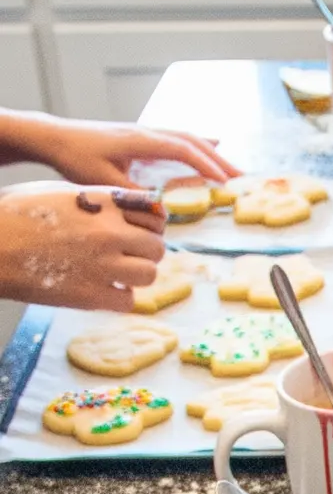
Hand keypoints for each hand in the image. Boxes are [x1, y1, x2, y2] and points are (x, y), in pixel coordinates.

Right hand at [0, 184, 167, 312]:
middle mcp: (109, 231)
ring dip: (136, 276)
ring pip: (149, 273)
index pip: (154, 213)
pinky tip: (103, 290)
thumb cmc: (15, 214)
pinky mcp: (91, 294)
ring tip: (117, 274)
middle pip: (156, 246)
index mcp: (103, 202)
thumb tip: (121, 210)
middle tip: (128, 257)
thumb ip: (94, 201)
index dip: (150, 225)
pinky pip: (128, 300)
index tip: (140, 232)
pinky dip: (119, 298)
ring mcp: (102, 263)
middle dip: (145, 252)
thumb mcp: (58, 192)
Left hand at [6, 114, 237, 188]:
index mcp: (140, 140)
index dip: (205, 165)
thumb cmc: (75, 157)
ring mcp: (145, 132)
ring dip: (210, 152)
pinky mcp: (141, 138)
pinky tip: (209, 146)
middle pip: (191, 141)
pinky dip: (197, 145)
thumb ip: (133, 197)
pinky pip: (176, 139)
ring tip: (231, 167)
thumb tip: (162, 213)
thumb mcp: (103, 182)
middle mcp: (147, 132)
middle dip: (218, 159)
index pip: (182, 150)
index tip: (224, 181)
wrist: (56, 137)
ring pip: (186, 138)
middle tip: (240, 178)